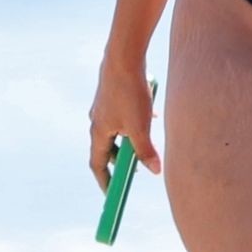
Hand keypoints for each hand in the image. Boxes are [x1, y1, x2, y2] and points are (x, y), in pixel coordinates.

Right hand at [89, 54, 161, 189]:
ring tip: (145, 145)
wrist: (124, 57)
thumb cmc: (130, 93)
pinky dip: (133, 123)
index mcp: (99, 132)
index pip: (97, 165)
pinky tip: (151, 116)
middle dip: (120, 162)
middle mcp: (97, 120)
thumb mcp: (141, 127)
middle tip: (133, 173)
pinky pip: (121, 115)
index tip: (112, 195)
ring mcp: (103, 106)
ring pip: (116, 131)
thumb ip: (146, 152)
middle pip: (106, 149)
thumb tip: (154, 171)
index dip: (105, 182)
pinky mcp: (112, 94)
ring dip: (129, 141)